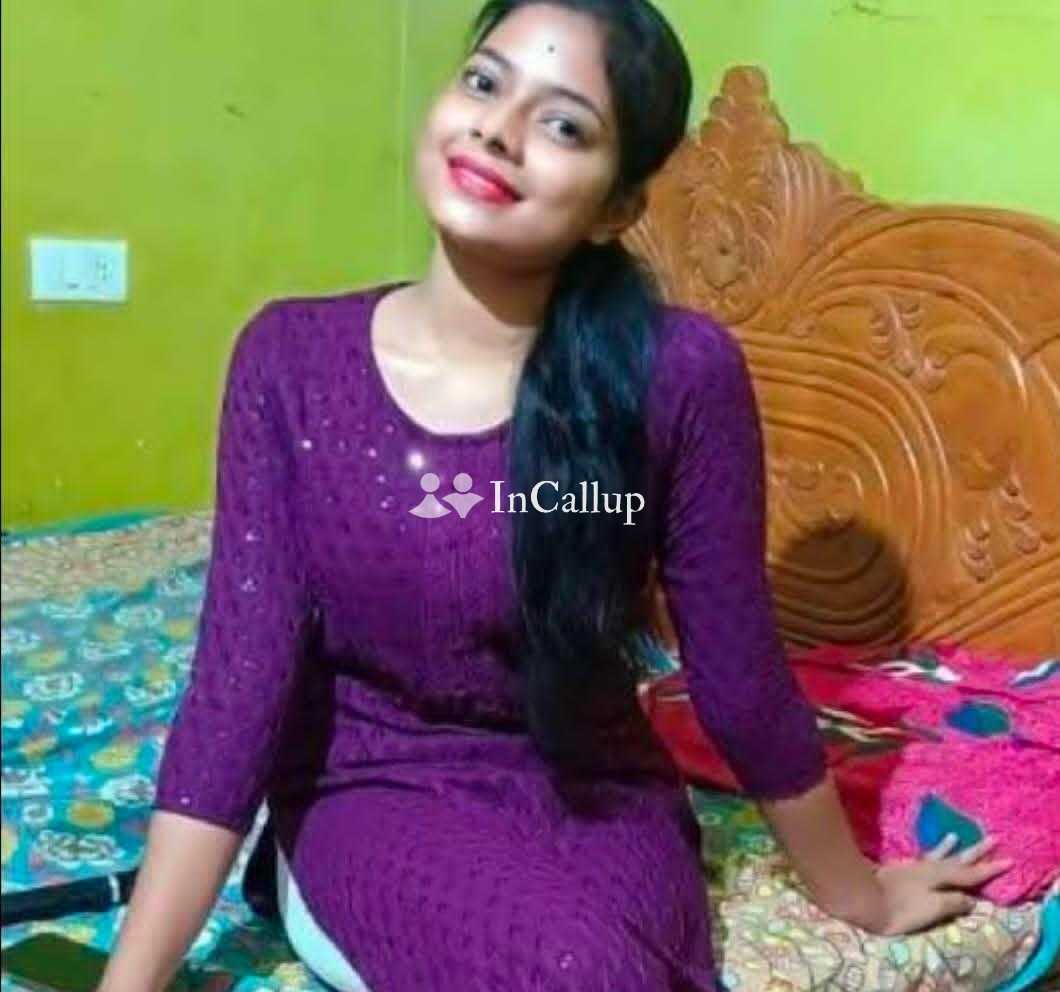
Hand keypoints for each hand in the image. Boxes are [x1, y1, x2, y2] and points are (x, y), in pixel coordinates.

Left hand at [862, 833, 1013, 935]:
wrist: (865, 899)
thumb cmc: (901, 907)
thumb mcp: (932, 908)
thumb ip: (953, 902)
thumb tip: (971, 900)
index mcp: (940, 877)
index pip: (971, 874)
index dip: (990, 869)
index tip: (1009, 860)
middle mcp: (929, 868)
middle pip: (958, 859)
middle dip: (976, 851)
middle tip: (993, 837)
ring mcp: (915, 867)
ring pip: (940, 855)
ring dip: (952, 848)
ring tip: (956, 835)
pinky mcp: (902, 871)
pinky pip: (925, 857)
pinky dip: (932, 852)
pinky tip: (931, 850)